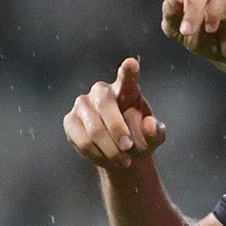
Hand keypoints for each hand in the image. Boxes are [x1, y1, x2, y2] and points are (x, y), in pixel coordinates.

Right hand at [64, 57, 165, 171]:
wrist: (120, 152)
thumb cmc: (139, 138)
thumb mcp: (153, 138)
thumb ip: (156, 132)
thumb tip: (151, 125)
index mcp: (126, 89)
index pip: (127, 77)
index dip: (128, 71)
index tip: (131, 64)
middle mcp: (102, 91)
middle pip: (105, 104)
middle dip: (118, 129)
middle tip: (129, 148)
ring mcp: (83, 104)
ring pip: (94, 128)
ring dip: (110, 150)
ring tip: (124, 161)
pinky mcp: (70, 121)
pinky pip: (83, 141)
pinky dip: (97, 155)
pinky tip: (107, 159)